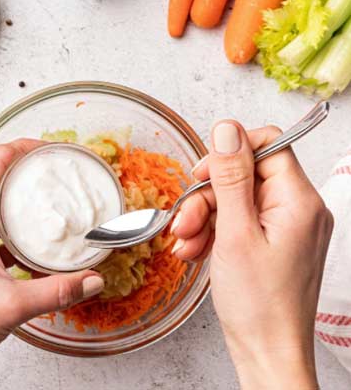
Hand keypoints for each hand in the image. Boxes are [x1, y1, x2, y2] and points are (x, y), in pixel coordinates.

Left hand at [0, 139, 103, 389]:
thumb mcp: (11, 307)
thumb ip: (56, 292)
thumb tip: (91, 280)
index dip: (23, 146)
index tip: (51, 149)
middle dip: (28, 169)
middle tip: (58, 172)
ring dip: (22, 199)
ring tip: (52, 204)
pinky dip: (16, 229)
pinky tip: (36, 248)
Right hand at [170, 122, 332, 389]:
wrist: (267, 353)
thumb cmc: (258, 304)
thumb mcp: (235, 233)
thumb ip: (231, 177)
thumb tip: (226, 129)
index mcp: (299, 201)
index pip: (268, 145)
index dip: (229, 154)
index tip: (202, 174)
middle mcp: (299, 209)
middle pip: (245, 175)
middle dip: (207, 196)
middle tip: (184, 222)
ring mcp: (287, 226)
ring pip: (236, 199)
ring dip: (203, 218)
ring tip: (185, 244)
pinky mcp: (274, 241)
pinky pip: (239, 221)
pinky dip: (213, 232)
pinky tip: (194, 252)